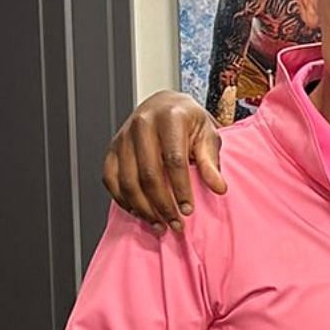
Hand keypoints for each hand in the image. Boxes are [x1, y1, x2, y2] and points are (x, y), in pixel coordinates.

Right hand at [102, 91, 223, 229]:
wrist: (165, 105)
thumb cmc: (188, 121)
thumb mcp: (207, 135)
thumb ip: (211, 161)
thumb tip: (218, 188)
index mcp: (170, 117)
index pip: (174, 159)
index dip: (181, 189)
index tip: (188, 210)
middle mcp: (142, 124)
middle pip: (149, 174)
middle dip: (163, 205)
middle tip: (175, 224)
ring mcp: (123, 136)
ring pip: (128, 181)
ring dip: (143, 208)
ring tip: (159, 224)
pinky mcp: (112, 148)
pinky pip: (111, 179)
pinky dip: (124, 200)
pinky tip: (139, 212)